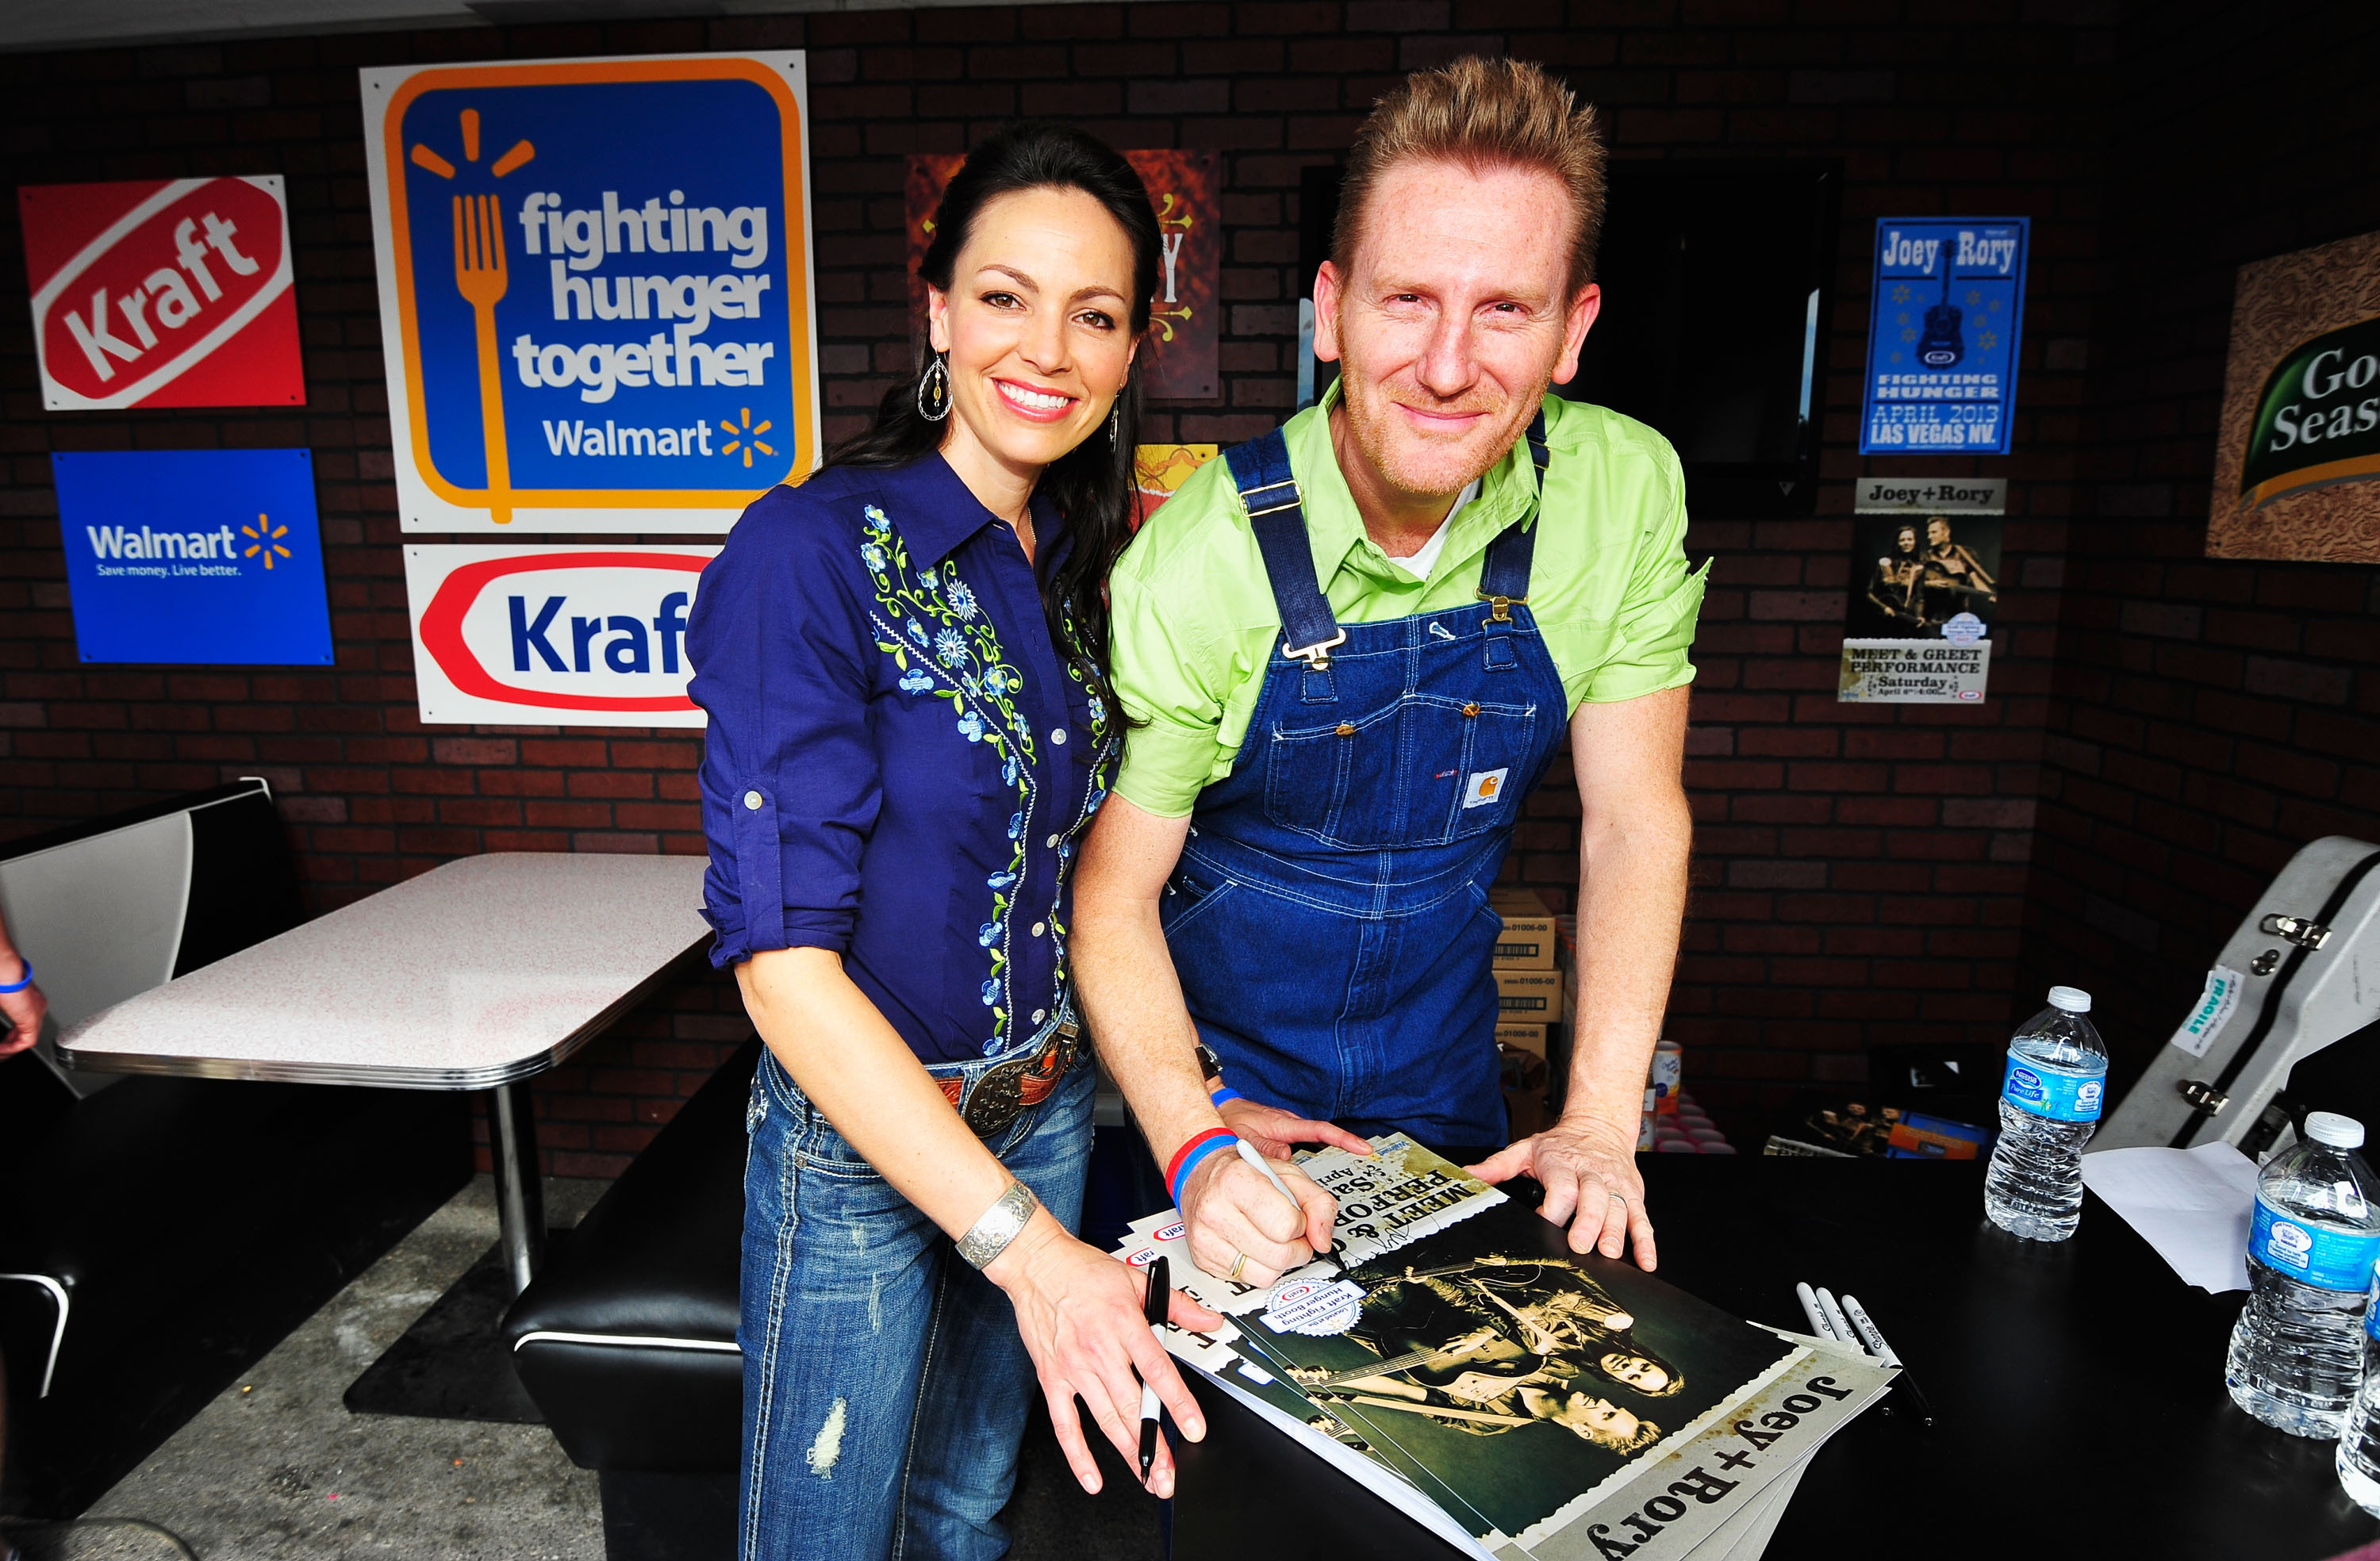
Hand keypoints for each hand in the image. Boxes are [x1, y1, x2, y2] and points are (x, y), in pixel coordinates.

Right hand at [0, 962, 44, 1057]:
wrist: (3, 969)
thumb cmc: (1, 978)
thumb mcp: (1, 1002)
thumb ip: (3, 1011)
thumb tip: (4, 1011)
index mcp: (27, 1000)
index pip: (23, 1024)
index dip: (11, 1037)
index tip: (2, 1044)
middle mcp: (35, 1006)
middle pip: (26, 1032)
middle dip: (11, 1044)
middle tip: (1, 1052)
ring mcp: (35, 1012)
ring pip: (26, 1038)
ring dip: (11, 1048)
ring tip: (0, 1054)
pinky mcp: (32, 1018)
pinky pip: (26, 1041)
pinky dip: (12, 1048)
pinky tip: (1, 1050)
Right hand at [986, 1211, 1223, 1496]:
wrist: (1036, 1264)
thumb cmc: (1084, 1272)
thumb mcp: (1136, 1280)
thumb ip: (1177, 1306)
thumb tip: (1211, 1320)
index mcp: (1125, 1324)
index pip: (1157, 1370)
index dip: (1178, 1403)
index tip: (1193, 1429)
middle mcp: (1099, 1349)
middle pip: (1132, 1405)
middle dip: (1154, 1444)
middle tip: (1171, 1473)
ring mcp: (1074, 1367)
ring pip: (1105, 1419)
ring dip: (1128, 1453)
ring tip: (1148, 1478)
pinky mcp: (1051, 1379)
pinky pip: (1065, 1424)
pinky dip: (1078, 1455)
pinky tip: (1093, 1478)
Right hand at [1178, 1143, 1333, 1289]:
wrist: (1200, 1174)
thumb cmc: (1244, 1173)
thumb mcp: (1288, 1174)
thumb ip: (1318, 1202)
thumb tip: (1323, 1240)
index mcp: (1236, 1181)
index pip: (1286, 1226)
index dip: (1300, 1224)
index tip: (1295, 1217)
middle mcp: (1215, 1211)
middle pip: (1279, 1256)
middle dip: (1296, 1248)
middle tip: (1290, 1234)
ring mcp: (1206, 1238)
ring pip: (1265, 1275)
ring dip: (1279, 1262)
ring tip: (1272, 1239)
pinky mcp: (1203, 1259)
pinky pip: (1247, 1280)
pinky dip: (1259, 1267)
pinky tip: (1254, 1246)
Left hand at [1215, 1096, 1373, 1163]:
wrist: (1220, 1109)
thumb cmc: (1230, 1120)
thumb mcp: (1244, 1136)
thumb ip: (1264, 1147)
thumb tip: (1286, 1156)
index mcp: (1284, 1124)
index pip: (1320, 1130)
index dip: (1343, 1139)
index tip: (1363, 1148)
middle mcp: (1290, 1124)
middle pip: (1322, 1137)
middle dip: (1341, 1146)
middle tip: (1362, 1155)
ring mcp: (1287, 1129)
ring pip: (1308, 1145)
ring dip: (1316, 1157)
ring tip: (1328, 1164)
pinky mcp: (1283, 1135)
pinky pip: (1299, 1146)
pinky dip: (1301, 1160)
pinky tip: (1298, 1175)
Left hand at [1466, 1114, 1655, 1269]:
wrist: (1601, 1124)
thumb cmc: (1562, 1144)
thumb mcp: (1526, 1149)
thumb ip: (1497, 1166)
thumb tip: (1468, 1176)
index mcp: (1563, 1164)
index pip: (1560, 1187)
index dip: (1553, 1207)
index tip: (1543, 1222)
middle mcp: (1592, 1175)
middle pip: (1593, 1199)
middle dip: (1588, 1223)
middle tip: (1581, 1244)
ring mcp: (1616, 1186)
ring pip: (1619, 1209)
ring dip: (1616, 1232)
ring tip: (1611, 1252)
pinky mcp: (1634, 1194)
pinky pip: (1642, 1219)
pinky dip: (1647, 1241)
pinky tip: (1647, 1261)